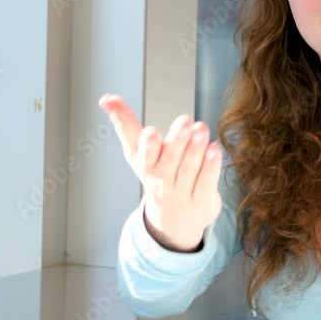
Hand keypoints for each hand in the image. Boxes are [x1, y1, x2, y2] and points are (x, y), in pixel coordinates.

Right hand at [99, 94, 223, 251]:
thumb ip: (125, 124)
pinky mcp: (202, 199)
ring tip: (201, 129)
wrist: (174, 221)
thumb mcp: (136, 153)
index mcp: (144, 164)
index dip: (147, 145)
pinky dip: (210, 166)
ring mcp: (181, 191)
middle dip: (176, 141)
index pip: (142, 155)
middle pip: (169, 160)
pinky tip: (214, 149)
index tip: (151, 133)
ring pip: (188, 169)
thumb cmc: (156, 174)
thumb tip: (106, 98)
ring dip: (195, 149)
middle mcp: (161, 180)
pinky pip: (206, 182)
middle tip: (185, 121)